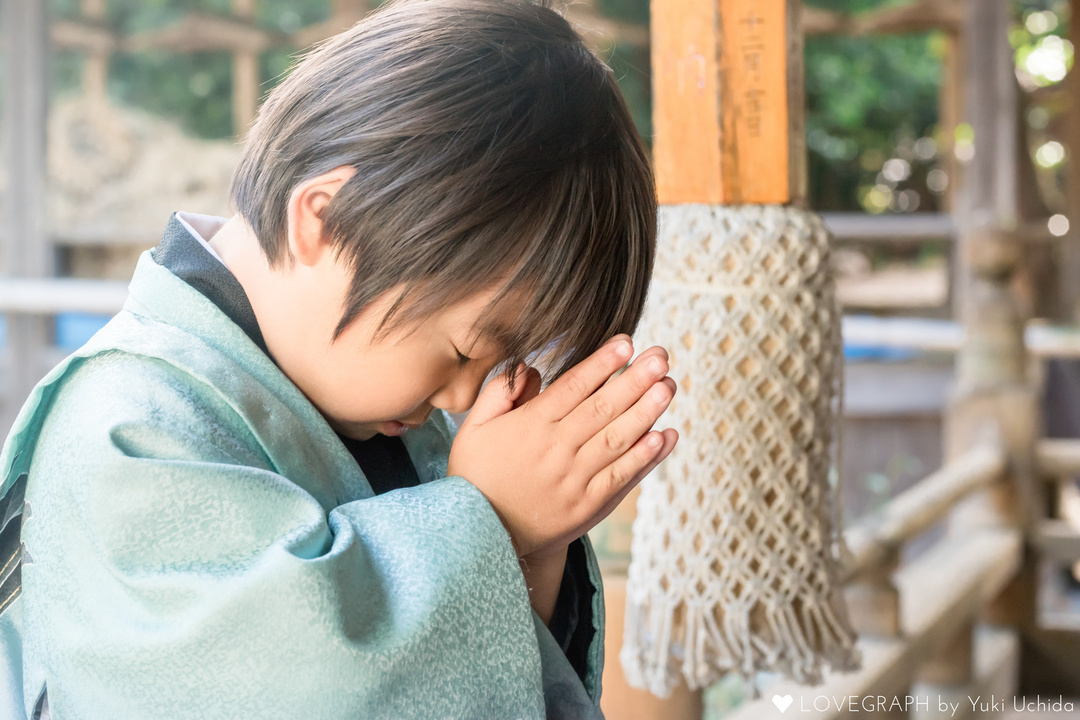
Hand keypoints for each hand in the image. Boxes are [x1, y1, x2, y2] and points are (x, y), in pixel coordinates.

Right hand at [447, 334, 678, 557]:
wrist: (479, 537)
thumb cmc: (476, 476)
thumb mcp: (473, 429)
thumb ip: (499, 393)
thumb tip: (530, 366)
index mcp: (531, 426)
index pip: (573, 386)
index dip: (602, 363)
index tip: (626, 342)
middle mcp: (557, 450)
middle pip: (603, 408)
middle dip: (635, 380)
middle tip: (661, 357)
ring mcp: (575, 479)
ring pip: (618, 439)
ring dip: (647, 412)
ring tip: (669, 386)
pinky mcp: (588, 506)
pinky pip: (622, 477)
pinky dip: (645, 458)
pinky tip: (666, 436)